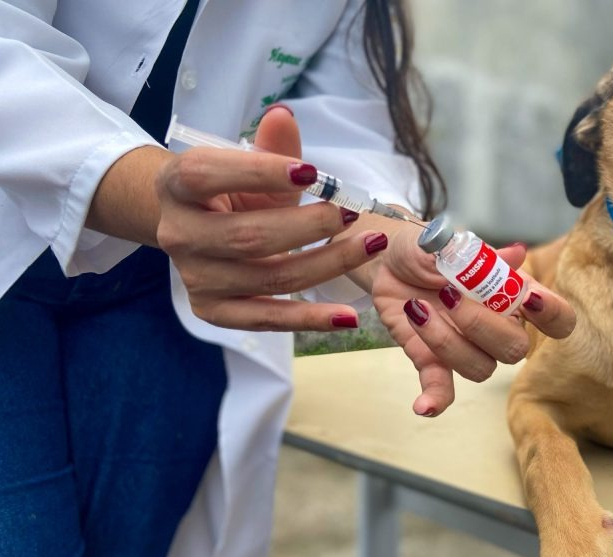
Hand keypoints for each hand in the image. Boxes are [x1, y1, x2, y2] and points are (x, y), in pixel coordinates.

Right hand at [155, 107, 388, 330]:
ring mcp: (195, 277)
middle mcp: (179, 234)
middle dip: (309, 226)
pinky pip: (267, 319)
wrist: (196, 226)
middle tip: (352, 213)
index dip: (260, 172)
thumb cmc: (231, 190)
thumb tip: (284, 117)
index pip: (209, 175)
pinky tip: (348, 316)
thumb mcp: (250, 164)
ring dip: (327, 265)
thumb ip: (271, 146)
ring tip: (370, 246)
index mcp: (177, 184)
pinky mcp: (213, 310)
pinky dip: (310, 319)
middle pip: (248, 236)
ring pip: (269, 278)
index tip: (313, 173)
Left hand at [371, 225, 575, 415]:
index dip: (553, 316)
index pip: (557, 318)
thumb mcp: (448, 243)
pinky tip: (423, 406)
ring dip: (447, 342)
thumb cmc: (428, 249)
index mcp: (512, 294)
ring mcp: (467, 347)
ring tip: (417, 308)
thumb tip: (516, 254)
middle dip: (482, 325)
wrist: (388, 261)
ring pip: (479, 368)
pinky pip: (443, 388)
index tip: (531, 300)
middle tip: (449, 295)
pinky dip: (436, 399)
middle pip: (515, 349)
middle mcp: (497, 326)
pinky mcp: (434, 360)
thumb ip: (478, 255)